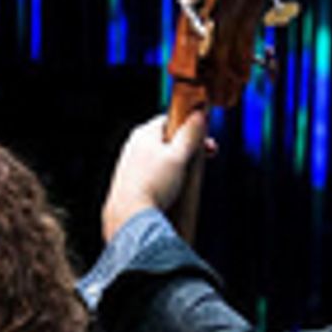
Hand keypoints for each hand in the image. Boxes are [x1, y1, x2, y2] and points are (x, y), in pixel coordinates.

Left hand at [101, 112, 210, 240]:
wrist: (129, 216)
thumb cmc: (153, 184)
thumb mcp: (178, 156)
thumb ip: (190, 134)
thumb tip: (199, 115)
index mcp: (144, 133)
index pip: (171, 120)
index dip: (189, 128)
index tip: (202, 139)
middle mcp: (133, 146)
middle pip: (165, 141)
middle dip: (186, 149)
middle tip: (202, 159)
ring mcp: (129, 165)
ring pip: (158, 159)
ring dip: (175, 166)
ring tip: (186, 179)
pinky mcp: (128, 183)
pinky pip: (151, 175)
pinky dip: (163, 179)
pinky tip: (170, 191)